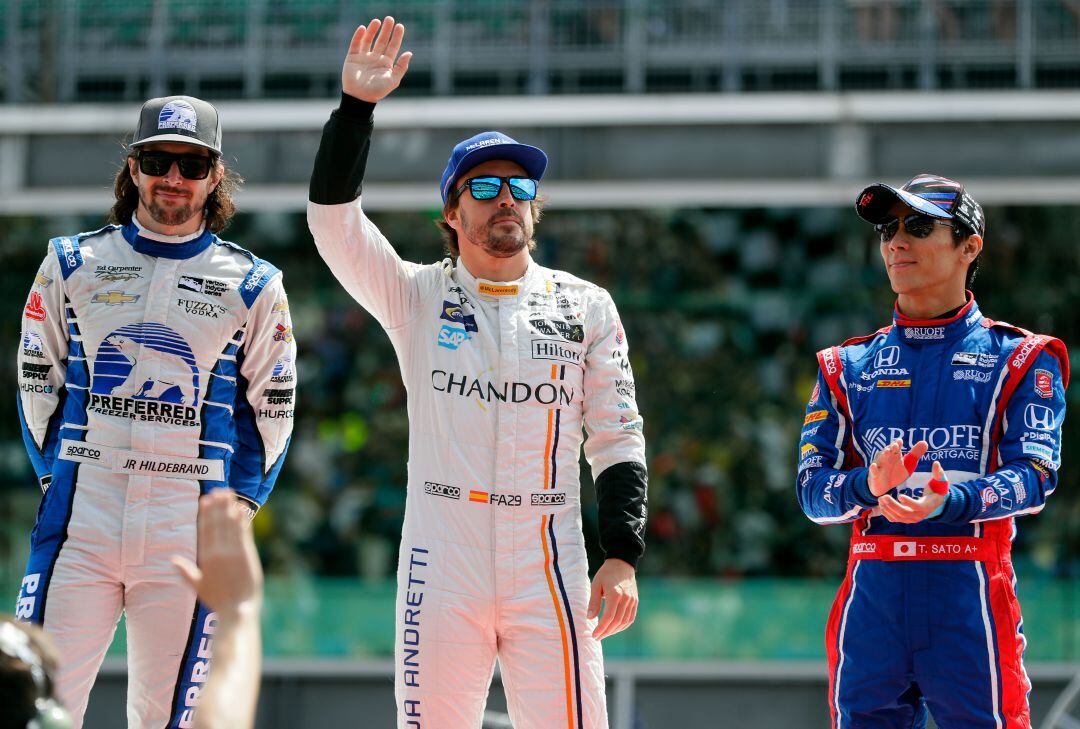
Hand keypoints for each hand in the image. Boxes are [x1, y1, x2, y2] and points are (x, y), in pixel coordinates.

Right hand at [172, 489, 263, 619]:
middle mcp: (218, 553)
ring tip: (229, 493)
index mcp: (205, 559)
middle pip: (217, 523)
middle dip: (217, 506)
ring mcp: (233, 552)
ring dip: (229, 507)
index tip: (205, 500)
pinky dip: (242, 519)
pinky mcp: (247, 554)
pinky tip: (241, 508)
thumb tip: (172, 561)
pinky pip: (243, 532)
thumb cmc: (218, 601)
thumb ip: (186, 572)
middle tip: (217, 490)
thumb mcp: (198, 587)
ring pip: (230, 524)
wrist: (236, 610)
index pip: (204, 531)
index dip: (205, 514)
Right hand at [342, 17, 412, 102]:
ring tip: (377, 21)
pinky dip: (358, 36)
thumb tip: (410, 53)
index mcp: (386, 63)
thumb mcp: (393, 80)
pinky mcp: (352, 57)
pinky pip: (356, 44)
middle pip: (382, 40)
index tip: (400, 26)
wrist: (360, 98)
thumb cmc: (378, 91)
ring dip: (373, 30)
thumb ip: (401, 67)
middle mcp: (375, 58)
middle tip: (390, 19)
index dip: (396, 36)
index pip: (392, 46)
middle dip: (386, 30)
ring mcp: (364, 57)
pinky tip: (363, 28)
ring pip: (369, 40)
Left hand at [587, 558, 637, 639]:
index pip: (608, 617)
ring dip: (614, 630)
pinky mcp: (635, 601)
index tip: (594, 635)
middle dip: (606, 632)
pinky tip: (615, 628)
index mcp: (615, 594)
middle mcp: (626, 599)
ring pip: (624, 622)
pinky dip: (623, 626)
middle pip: (616, 621)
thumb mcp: (596, 585)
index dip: (601, 628)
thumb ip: (594, 602)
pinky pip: (630, 618)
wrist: (622, 563)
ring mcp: (632, 601)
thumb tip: (590, 618)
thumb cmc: (606, 574)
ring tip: (604, 634)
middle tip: (597, 637)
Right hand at [868, 439, 927, 496]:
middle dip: (891, 448)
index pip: (896, 447)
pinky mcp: (875, 475)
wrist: (884, 486)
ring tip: (887, 452)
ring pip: (880, 459)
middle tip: (896, 445)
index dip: (897, 444)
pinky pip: (873, 471)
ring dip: (883, 455)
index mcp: (894, 455)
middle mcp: (886, 458)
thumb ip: (915, 454)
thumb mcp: (907, 464)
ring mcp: (879, 466)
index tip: (900, 441)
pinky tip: (873, 466)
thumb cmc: (895, 472)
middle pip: (888, 451)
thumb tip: (925, 442)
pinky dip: (873, 469)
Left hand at [878, 461, 948, 523]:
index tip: (900, 495)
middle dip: (893, 505)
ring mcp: (912, 519)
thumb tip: (936, 463)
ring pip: (898, 517)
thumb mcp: (940, 482)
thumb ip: (938, 473)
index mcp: (928, 506)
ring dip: (888, 509)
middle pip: (905, 513)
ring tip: (880, 499)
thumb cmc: (937, 490)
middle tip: (883, 497)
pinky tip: (881, 505)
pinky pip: (895, 519)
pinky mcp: (906, 520)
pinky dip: (887, 513)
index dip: (909, 502)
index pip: (918, 507)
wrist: (935, 503)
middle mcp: (920, 515)